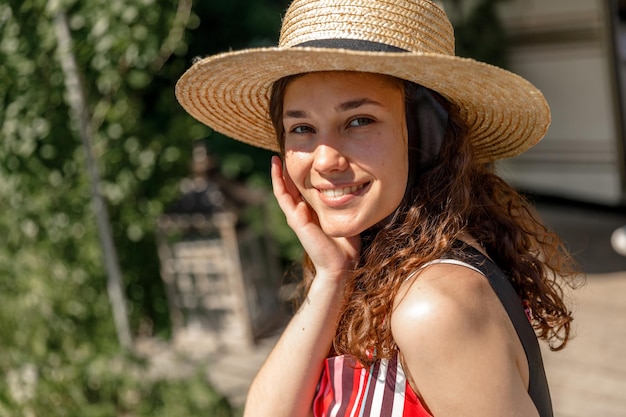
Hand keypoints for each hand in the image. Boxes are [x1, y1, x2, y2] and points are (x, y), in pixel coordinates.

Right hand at [271, 155, 360, 279]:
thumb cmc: (345, 243)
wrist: (340, 264)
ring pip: (282, 191)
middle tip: (283, 155)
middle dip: (285, 172)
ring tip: (275, 159)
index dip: (298, 175)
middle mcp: (301, 213)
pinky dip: (279, 182)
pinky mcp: (295, 219)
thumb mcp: (343, 217)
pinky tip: (278, 170)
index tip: (300, 159)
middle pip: (289, 188)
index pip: (301, 190)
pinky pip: (284, 197)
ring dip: (278, 174)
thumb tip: (347, 188)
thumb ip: (341, 204)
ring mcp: (296, 216)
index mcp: (311, 212)